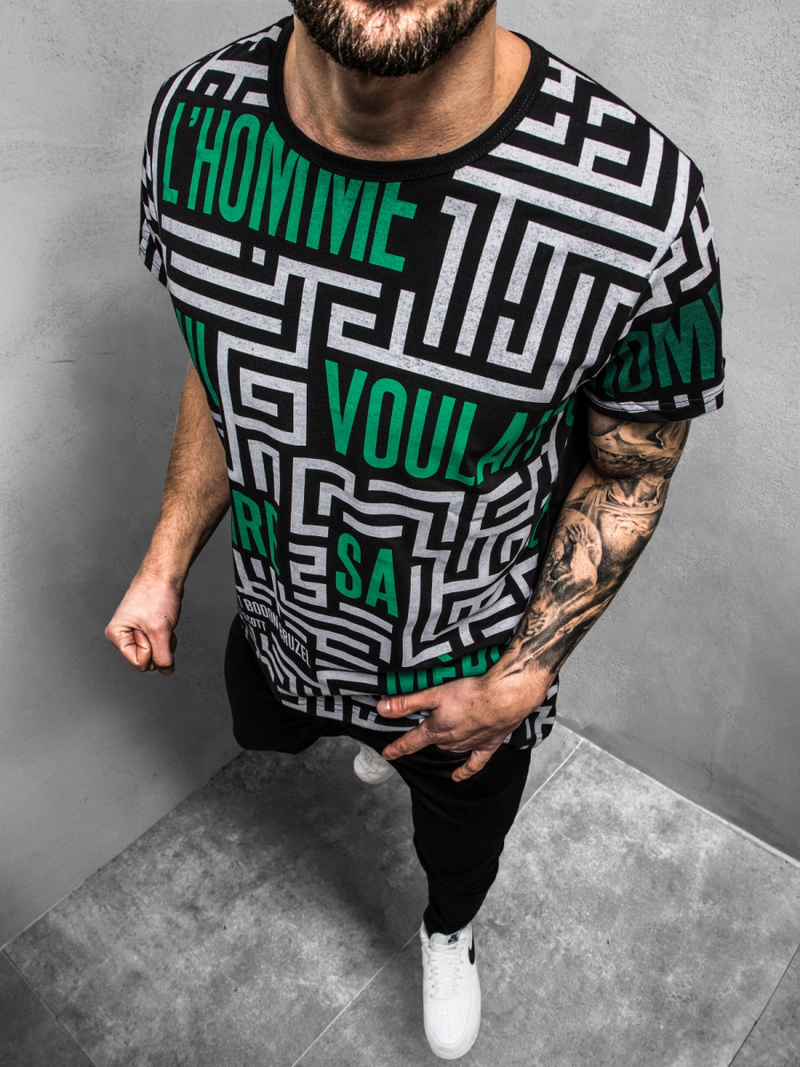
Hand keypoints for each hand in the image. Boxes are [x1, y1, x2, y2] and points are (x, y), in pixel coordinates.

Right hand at [105, 570, 182, 674]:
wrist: (165, 574)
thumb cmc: (156, 595)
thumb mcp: (160, 631)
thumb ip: (162, 656)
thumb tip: (166, 671)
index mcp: (117, 636)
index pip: (140, 663)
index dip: (152, 650)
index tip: (150, 630)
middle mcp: (123, 635)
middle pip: (148, 659)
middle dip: (160, 646)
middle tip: (159, 625)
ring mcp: (136, 632)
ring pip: (156, 652)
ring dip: (166, 640)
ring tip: (162, 621)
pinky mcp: (148, 628)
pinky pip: (161, 643)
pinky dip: (168, 635)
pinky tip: (166, 621)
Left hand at [377, 668, 552, 781]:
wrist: (505, 698)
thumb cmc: (472, 693)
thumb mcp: (434, 694)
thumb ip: (408, 703)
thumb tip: (382, 709)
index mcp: (436, 730)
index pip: (410, 743)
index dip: (397, 748)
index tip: (387, 755)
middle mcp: (451, 741)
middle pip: (432, 743)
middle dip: (425, 738)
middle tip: (422, 730)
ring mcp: (470, 745)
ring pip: (450, 749)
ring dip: (443, 745)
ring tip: (440, 737)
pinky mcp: (487, 744)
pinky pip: (474, 762)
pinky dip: (465, 771)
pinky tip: (458, 777)